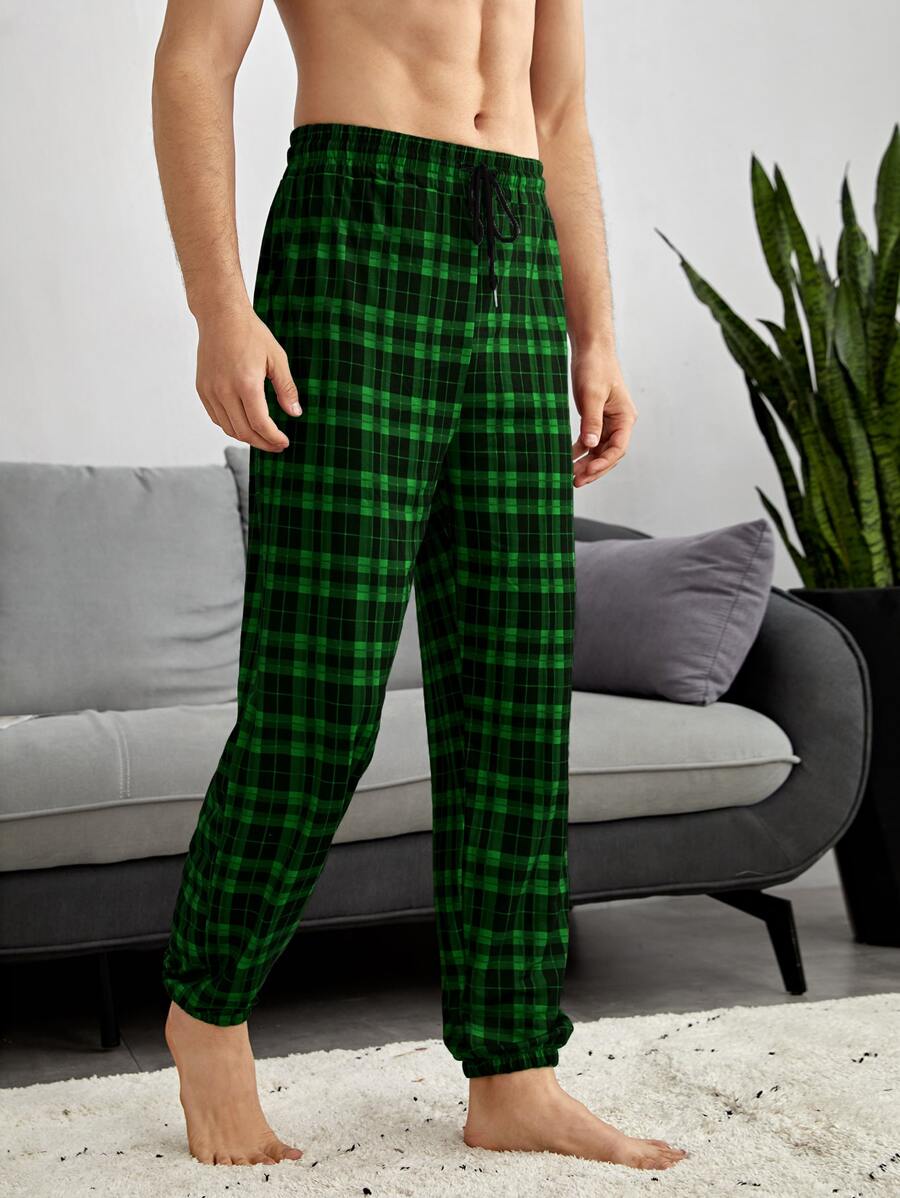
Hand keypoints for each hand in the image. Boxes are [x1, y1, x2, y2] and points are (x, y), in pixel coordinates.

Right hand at [195, 305, 301, 451]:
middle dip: (262, 443)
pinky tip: (244, 423)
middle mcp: (224, 390)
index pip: (260, 424)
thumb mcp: (277, 358)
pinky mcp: (202, 389)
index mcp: (246, 383)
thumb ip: (286, 388)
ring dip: (246, 437)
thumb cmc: (250, 333)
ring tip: (262, 436)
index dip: (273, 438)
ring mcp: (210, 391)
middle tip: (276, 445)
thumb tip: (295, 413)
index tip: (284, 443)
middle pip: (243, 432)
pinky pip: (216, 417)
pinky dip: (231, 426)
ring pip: (228, 428)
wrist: (220, 315)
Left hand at [571, 346, 637, 486]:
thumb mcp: (592, 395)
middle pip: (609, 454)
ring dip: (586, 463)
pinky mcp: (596, 418)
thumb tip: (590, 446)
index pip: (618, 448)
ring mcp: (608, 421)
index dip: (603, 463)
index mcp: (625, 417)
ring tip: (569, 475)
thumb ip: (592, 421)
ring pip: (599, 450)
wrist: (590, 348)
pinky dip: (580, 450)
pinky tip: (567, 457)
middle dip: (593, 469)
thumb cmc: (595, 367)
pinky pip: (590, 440)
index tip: (587, 472)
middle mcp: (620, 422)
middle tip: (576, 482)